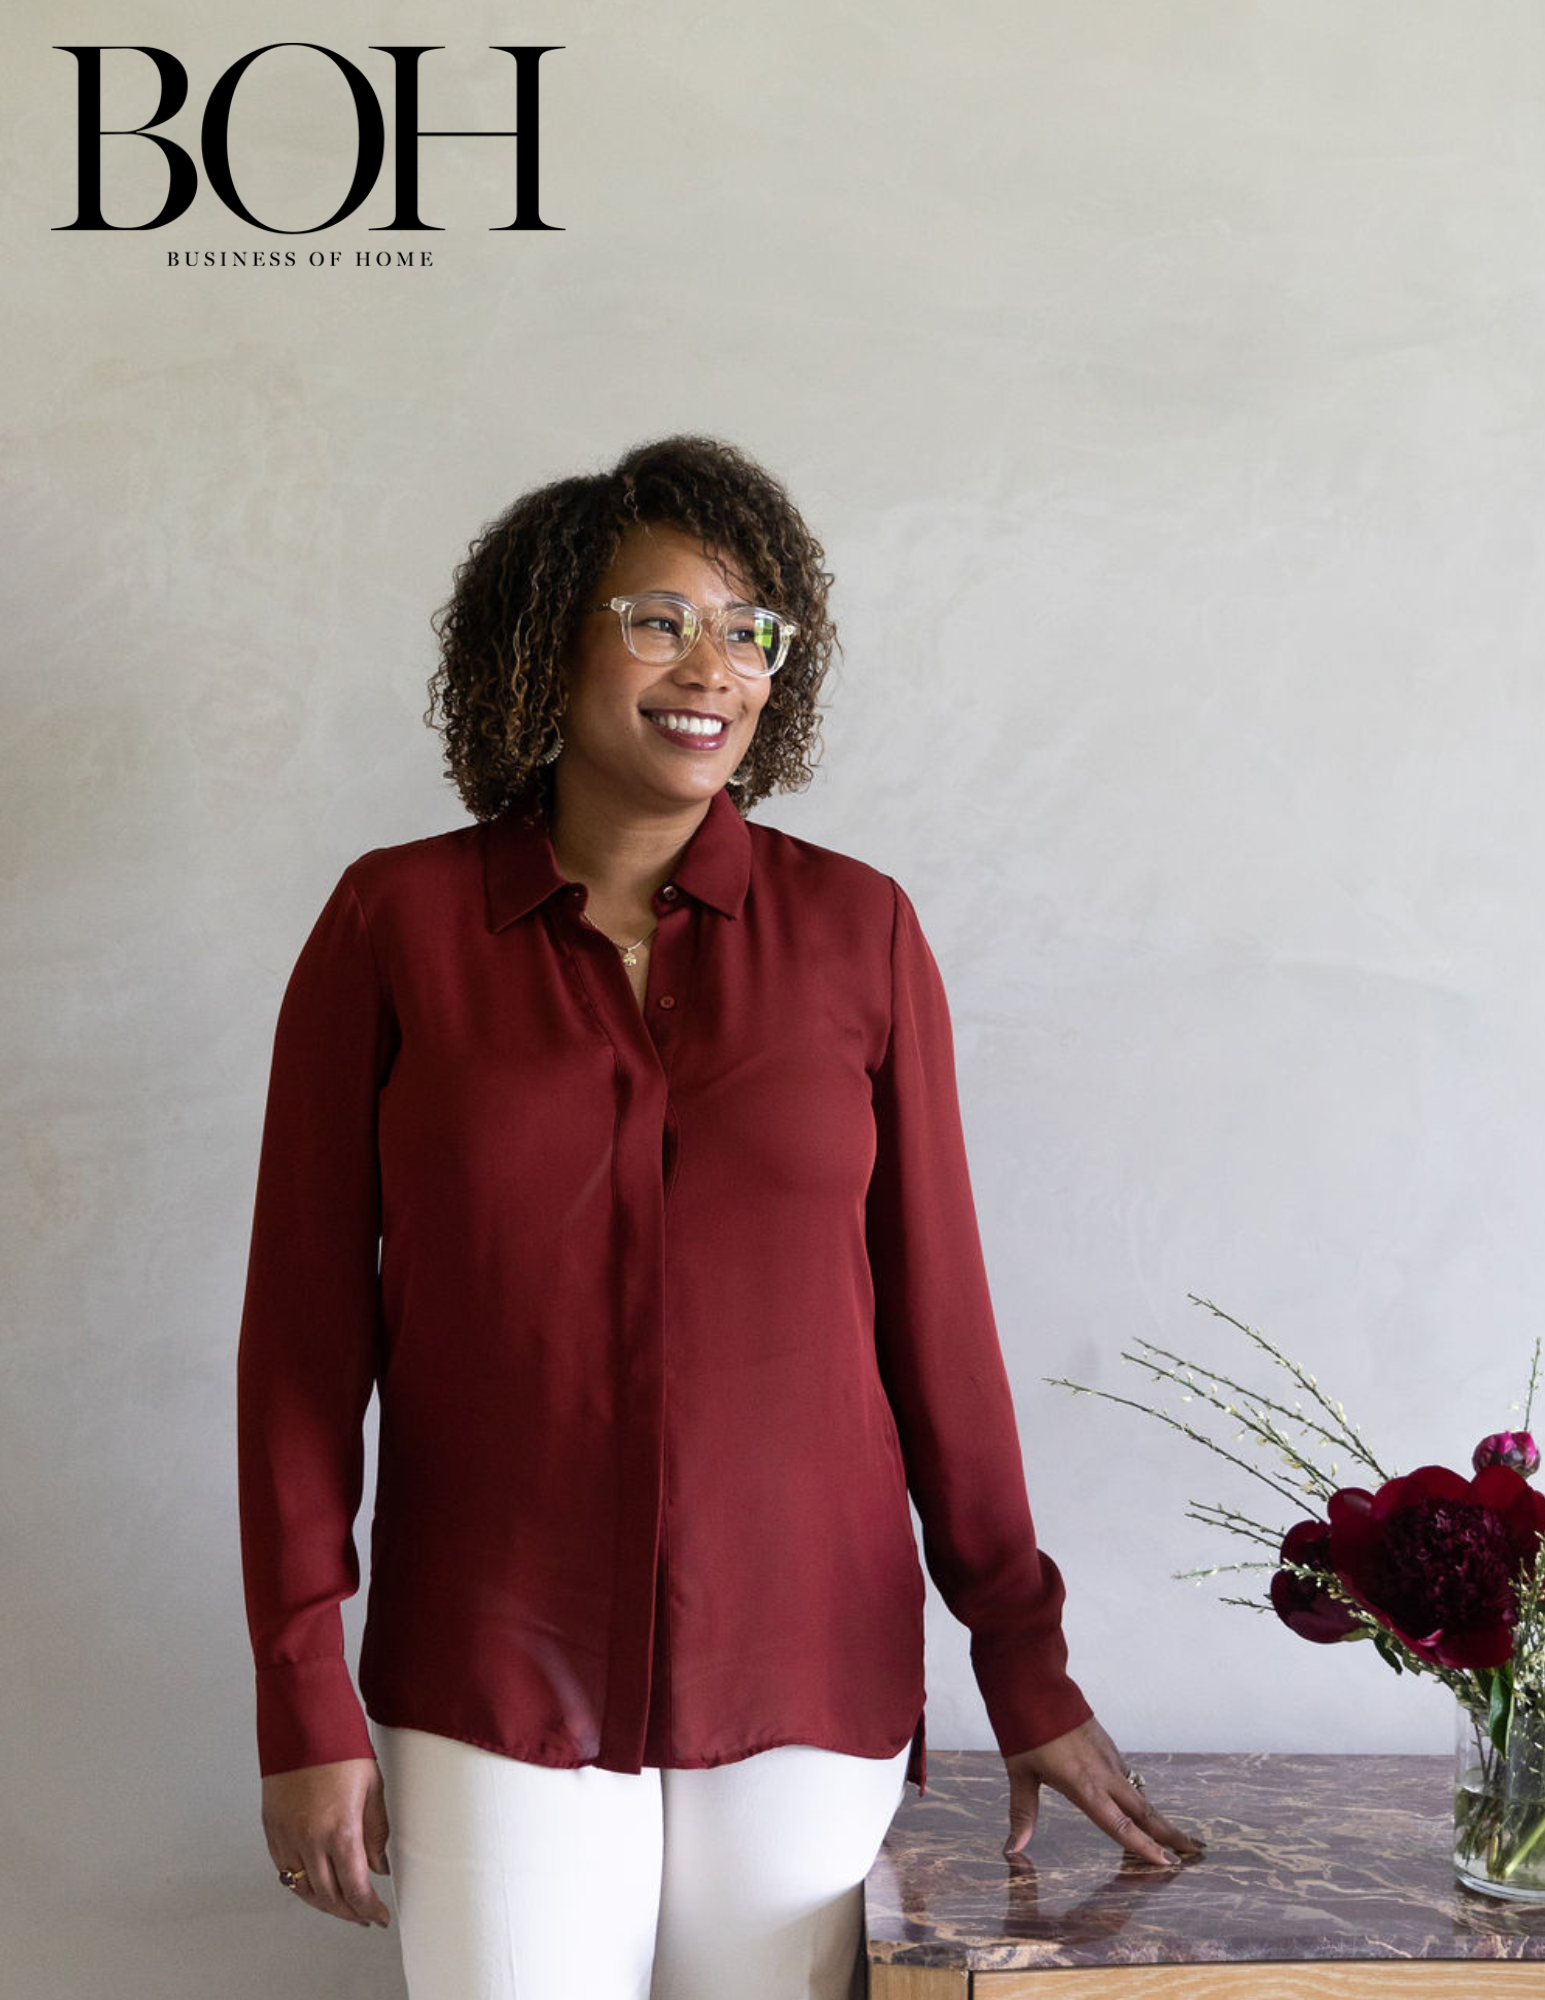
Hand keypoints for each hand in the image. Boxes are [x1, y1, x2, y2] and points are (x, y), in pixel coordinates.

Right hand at [262, 1757, 391, 1926]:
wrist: (304, 1724)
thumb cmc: (340, 1749)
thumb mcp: (373, 1788)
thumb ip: (376, 1833)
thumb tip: (379, 1866)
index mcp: (339, 1831)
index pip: (355, 1888)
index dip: (368, 1909)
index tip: (378, 1917)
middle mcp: (310, 1840)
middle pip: (329, 1896)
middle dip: (348, 1911)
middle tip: (363, 1916)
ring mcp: (287, 1837)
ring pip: (304, 1889)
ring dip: (324, 1904)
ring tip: (342, 1907)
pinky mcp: (272, 1830)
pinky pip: (285, 1871)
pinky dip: (300, 1885)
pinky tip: (314, 1887)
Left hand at [1001, 1717, 1201, 1866]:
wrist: (1034, 1683)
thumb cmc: (1024, 1729)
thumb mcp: (1020, 1773)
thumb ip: (1023, 1813)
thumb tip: (1013, 1849)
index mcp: (1085, 1786)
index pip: (1121, 1825)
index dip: (1145, 1847)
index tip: (1170, 1863)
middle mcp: (1103, 1773)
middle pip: (1144, 1811)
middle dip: (1169, 1834)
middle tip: (1193, 1853)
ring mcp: (1108, 1756)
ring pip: (1138, 1793)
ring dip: (1156, 1815)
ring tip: (1172, 1835)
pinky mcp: (1106, 1743)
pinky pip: (1126, 1775)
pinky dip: (1137, 1794)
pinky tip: (1136, 1802)